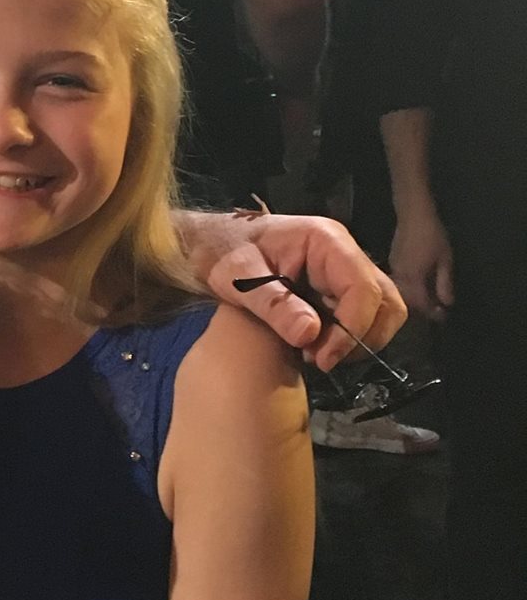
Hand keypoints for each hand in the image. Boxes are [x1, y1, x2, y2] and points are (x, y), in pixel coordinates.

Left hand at [199, 211, 405, 369]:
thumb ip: (274, 305)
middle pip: (385, 301)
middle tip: (321, 358)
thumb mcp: (240, 278)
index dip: (353, 329)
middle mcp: (346, 254)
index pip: (364, 289)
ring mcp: (345, 272)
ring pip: (381, 312)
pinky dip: (347, 339)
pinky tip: (313, 346)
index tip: (322, 358)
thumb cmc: (224, 253)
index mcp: (327, 241)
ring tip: (315, 353)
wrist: (215, 246)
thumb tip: (310, 334)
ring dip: (357, 341)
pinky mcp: (340, 290)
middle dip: (362, 337)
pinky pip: (362, 318)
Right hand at [389, 209, 454, 320]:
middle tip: (437, 311)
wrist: (413, 213)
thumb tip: (447, 303)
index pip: (421, 303)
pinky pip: (399, 283)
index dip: (433, 313)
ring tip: (428, 301)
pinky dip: (409, 289)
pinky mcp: (393, 262)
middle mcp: (401, 276)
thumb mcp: (445, 259)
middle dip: (422, 309)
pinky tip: (418, 287)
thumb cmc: (432, 234)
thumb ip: (445, 283)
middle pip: (409, 301)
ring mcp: (394, 268)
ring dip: (415, 300)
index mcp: (413, 277)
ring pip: (402, 293)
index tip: (444, 316)